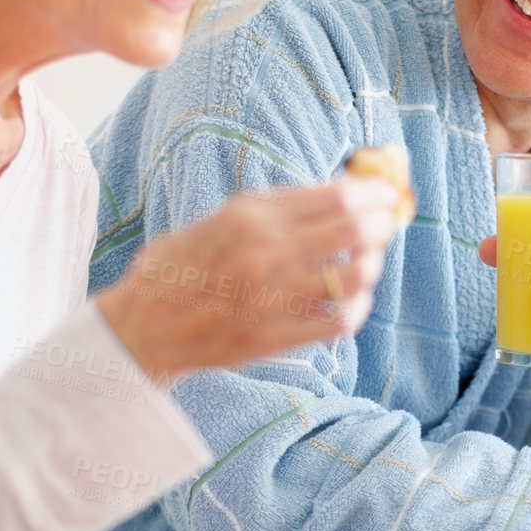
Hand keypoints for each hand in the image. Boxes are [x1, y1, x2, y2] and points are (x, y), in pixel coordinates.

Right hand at [98, 177, 400, 383]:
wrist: (142, 328)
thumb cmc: (179, 268)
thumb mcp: (218, 220)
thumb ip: (271, 209)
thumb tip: (333, 194)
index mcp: (248, 217)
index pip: (334, 197)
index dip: (372, 193)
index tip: (385, 192)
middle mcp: (264, 254)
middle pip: (353, 230)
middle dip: (383, 222)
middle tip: (389, 221)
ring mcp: (273, 298)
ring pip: (355, 275)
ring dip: (371, 263)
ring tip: (368, 260)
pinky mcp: (276, 337)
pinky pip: (340, 320)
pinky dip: (358, 307)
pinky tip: (355, 300)